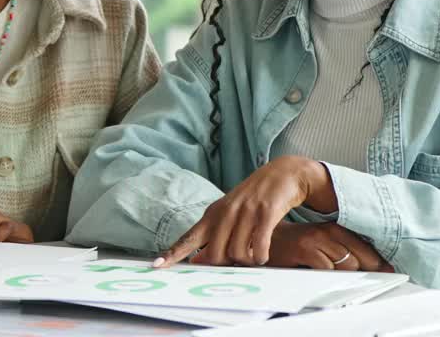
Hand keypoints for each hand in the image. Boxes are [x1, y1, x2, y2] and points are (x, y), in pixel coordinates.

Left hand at [156, 155, 333, 267]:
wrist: (283, 174)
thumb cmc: (254, 198)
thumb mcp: (229, 213)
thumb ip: (213, 235)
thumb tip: (195, 260)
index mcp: (213, 213)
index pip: (189, 238)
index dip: (173, 253)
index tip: (156, 266)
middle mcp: (226, 212)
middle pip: (215, 255)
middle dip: (226, 265)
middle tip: (238, 263)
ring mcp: (245, 212)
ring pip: (236, 254)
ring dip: (247, 262)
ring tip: (255, 257)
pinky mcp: (265, 213)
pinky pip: (258, 248)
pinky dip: (260, 257)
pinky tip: (263, 255)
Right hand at [264, 222, 389, 271]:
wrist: (267, 239)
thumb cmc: (297, 244)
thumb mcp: (322, 243)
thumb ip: (343, 251)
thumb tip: (374, 266)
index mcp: (336, 228)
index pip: (366, 245)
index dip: (378, 261)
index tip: (389, 271)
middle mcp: (328, 231)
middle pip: (359, 257)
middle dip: (362, 271)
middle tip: (359, 277)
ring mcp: (316, 239)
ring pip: (345, 264)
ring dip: (343, 275)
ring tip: (330, 272)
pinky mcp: (304, 248)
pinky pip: (326, 269)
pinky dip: (326, 276)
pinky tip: (317, 273)